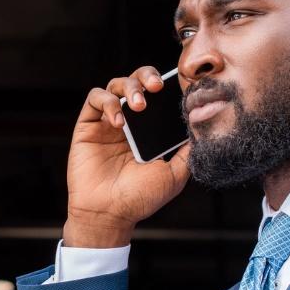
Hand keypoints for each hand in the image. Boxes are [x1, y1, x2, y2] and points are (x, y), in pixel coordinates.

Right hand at [63, 67, 191, 246]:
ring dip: (129, 87)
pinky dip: (108, 102)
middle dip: (147, 76)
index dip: (166, 85)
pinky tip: (118, 121)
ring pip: (115, 85)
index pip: (157, 97)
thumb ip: (187, 152)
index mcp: (148, 131)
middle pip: (136, 82)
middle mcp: (129, 123)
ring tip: (138, 106)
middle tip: (157, 87)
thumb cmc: (140, 198)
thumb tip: (202, 128)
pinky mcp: (87, 126)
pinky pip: (95, 99)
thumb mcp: (174, 174)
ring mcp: (107, 123)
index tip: (179, 86)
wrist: (110, 214)